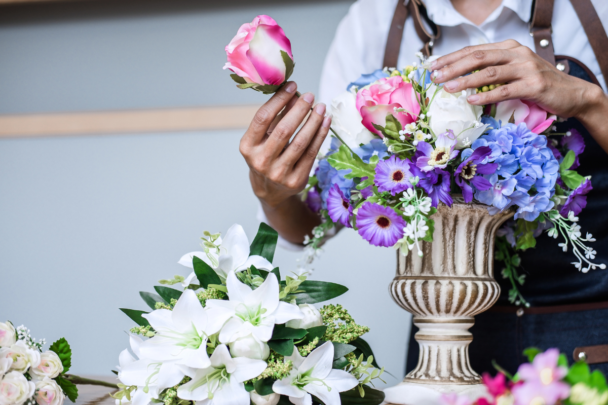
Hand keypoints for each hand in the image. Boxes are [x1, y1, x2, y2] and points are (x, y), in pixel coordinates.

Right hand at [240, 81, 331, 208]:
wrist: (270, 190)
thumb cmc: (266, 156)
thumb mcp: (264, 137)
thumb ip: (276, 116)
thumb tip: (294, 93)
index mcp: (248, 147)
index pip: (263, 118)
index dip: (279, 100)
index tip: (292, 85)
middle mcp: (261, 161)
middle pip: (283, 130)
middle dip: (299, 110)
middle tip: (310, 96)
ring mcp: (278, 173)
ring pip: (300, 142)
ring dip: (314, 121)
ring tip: (321, 107)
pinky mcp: (295, 180)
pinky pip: (311, 153)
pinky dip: (320, 135)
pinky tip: (325, 122)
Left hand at [429, 40, 603, 118]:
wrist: (572, 93)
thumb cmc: (537, 84)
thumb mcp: (514, 72)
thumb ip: (492, 71)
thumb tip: (459, 79)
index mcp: (509, 48)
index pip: (474, 50)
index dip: (451, 58)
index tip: (433, 66)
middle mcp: (517, 54)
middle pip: (478, 58)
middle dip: (453, 67)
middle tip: (435, 77)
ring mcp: (526, 68)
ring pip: (489, 72)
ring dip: (466, 81)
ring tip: (448, 88)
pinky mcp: (534, 85)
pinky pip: (505, 90)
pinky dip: (486, 95)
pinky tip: (471, 100)